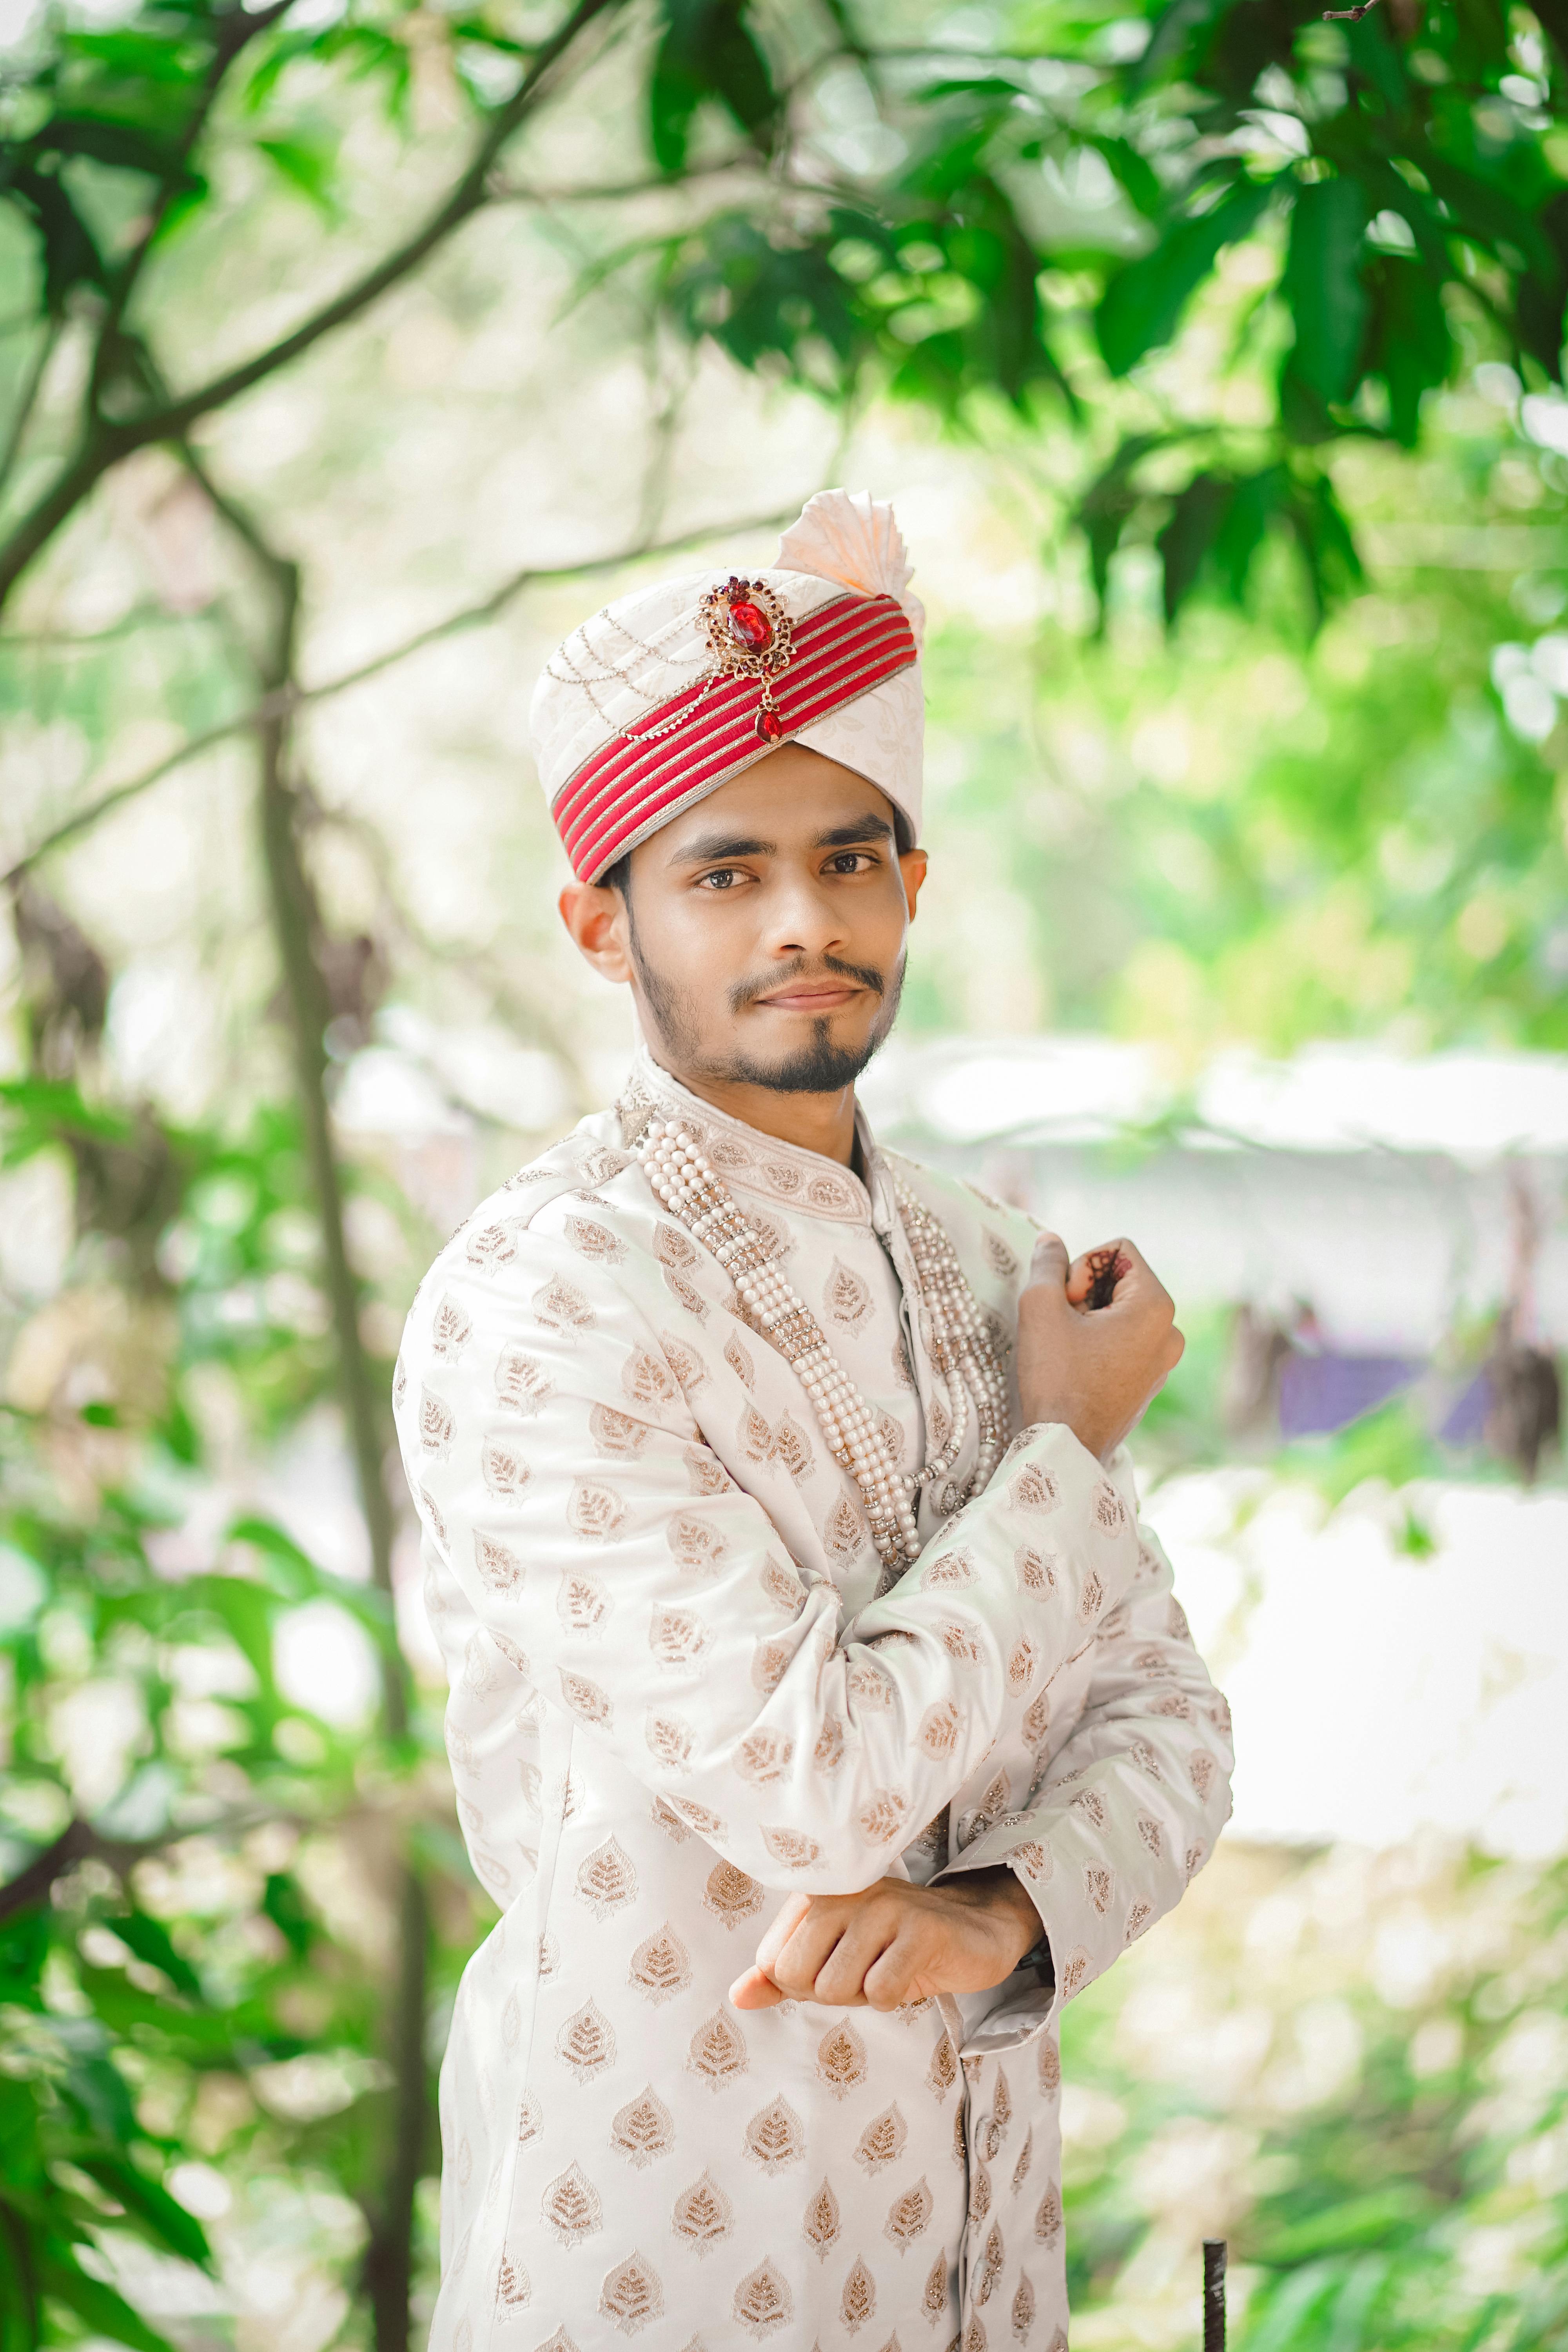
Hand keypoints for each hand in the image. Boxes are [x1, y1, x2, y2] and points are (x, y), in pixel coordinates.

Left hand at [728, 1868, 1041, 2012]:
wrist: (971, 1932)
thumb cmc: (893, 1948)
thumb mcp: (832, 1959)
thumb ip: (781, 1976)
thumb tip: (736, 1997)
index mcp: (816, 1891)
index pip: (772, 1962)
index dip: (804, 1983)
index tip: (839, 1964)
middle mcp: (844, 1889)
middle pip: (799, 1976)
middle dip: (831, 1992)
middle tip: (865, 1970)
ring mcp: (884, 1904)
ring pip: (836, 1986)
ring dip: (864, 1995)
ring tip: (888, 1968)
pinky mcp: (921, 1928)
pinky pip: (881, 1990)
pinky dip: (893, 1998)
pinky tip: (909, 1975)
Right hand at [1015, 1232, 1182, 1459]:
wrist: (1068, 1448)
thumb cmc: (1056, 1377)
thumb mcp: (1041, 1307)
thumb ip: (1048, 1264)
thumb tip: (1051, 1240)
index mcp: (1157, 1306)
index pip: (1119, 1249)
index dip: (1083, 1266)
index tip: (1066, 1301)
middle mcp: (1171, 1331)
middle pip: (1122, 1278)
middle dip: (1087, 1291)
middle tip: (1064, 1323)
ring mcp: (1164, 1360)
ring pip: (1122, 1310)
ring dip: (1090, 1316)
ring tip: (1068, 1346)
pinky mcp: (1150, 1381)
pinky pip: (1125, 1339)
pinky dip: (1099, 1341)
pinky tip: (1077, 1364)